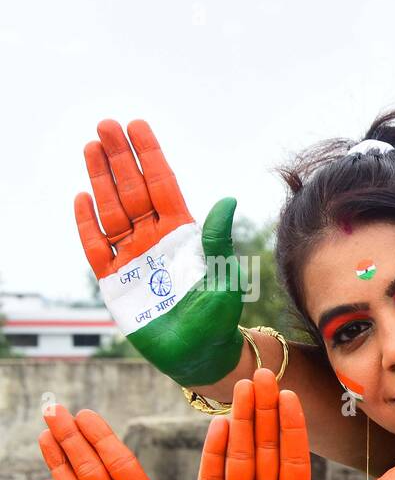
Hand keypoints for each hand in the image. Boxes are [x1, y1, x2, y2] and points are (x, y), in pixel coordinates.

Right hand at [74, 119, 243, 384]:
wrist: (200, 354)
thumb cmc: (218, 317)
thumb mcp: (223, 276)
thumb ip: (218, 239)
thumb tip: (227, 199)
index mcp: (183, 235)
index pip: (163, 186)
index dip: (150, 157)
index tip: (137, 126)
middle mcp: (155, 240)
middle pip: (133, 190)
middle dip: (120, 158)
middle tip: (106, 124)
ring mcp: (133, 258)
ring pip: (112, 210)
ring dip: (101, 180)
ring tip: (90, 147)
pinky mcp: (115, 281)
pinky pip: (97, 247)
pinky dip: (88, 224)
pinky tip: (82, 198)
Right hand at [180, 368, 394, 479]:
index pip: (294, 463)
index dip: (293, 430)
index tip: (293, 396)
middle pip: (265, 451)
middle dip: (266, 413)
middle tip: (265, 372)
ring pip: (238, 458)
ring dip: (241, 422)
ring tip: (243, 387)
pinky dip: (214, 455)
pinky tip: (219, 425)